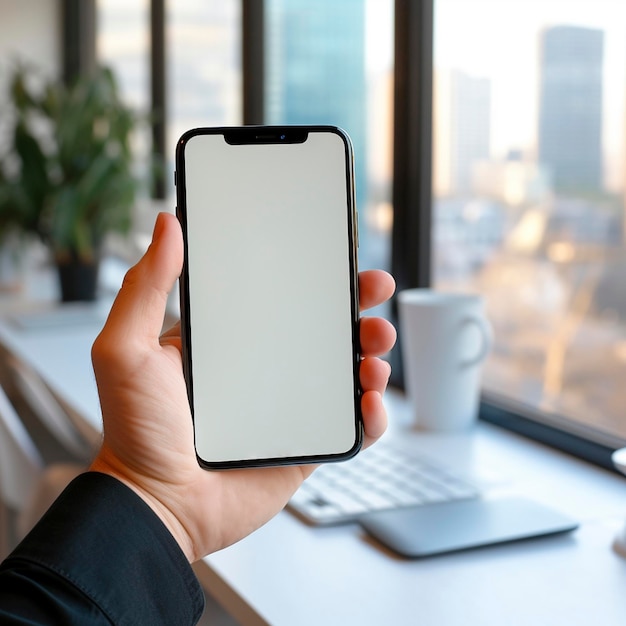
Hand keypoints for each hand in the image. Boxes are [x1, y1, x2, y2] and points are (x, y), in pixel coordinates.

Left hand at [90, 212, 395, 561]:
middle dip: (359, 308)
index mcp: (232, 340)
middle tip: (376, 292)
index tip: (339, 258)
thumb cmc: (137, 431)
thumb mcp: (127, 349)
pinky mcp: (306, 445)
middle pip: (326, 330)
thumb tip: (167, 224)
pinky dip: (372, 414)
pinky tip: (370, 402)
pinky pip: (351, 426)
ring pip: (347, 373)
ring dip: (373, 355)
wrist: (157, 505)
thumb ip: (145, 287)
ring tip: (374, 353)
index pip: (283, 297)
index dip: (316, 276)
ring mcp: (290, 407)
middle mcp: (266, 369)